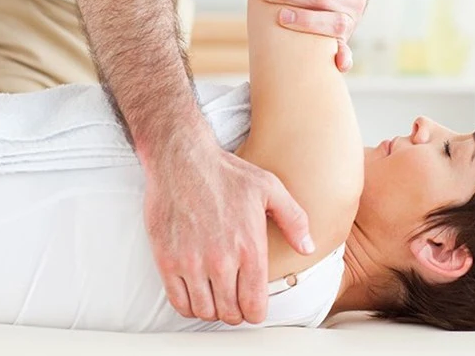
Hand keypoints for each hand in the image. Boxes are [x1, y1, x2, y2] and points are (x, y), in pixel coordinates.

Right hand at [143, 136, 313, 324]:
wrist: (182, 159)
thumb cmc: (226, 173)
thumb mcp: (270, 188)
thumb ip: (294, 219)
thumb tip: (307, 246)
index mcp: (249, 247)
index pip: (255, 306)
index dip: (256, 312)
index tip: (252, 303)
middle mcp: (221, 260)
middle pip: (230, 314)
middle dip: (235, 312)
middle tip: (234, 299)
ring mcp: (191, 262)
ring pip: (204, 311)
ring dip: (212, 309)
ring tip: (215, 294)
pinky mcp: (167, 260)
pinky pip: (179, 302)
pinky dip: (188, 304)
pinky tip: (195, 291)